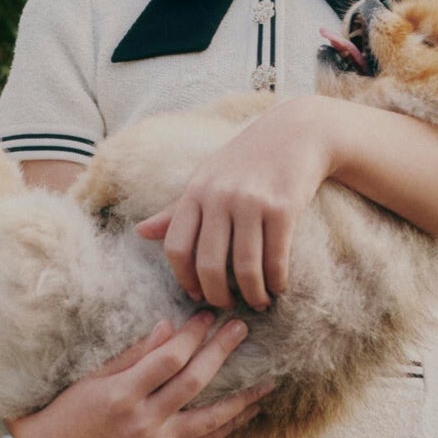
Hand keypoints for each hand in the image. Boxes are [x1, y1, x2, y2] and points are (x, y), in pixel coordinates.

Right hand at [8, 312, 269, 437]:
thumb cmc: (70, 407)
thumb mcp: (94, 376)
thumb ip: (134, 354)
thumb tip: (169, 327)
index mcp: (122, 396)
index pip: (169, 360)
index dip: (192, 335)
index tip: (207, 315)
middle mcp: (143, 422)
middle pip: (194, 382)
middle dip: (221, 352)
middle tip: (243, 329)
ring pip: (210, 419)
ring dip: (242, 398)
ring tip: (268, 380)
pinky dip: (228, 426)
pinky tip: (248, 412)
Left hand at [137, 96, 336, 312]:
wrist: (297, 132)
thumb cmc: (246, 160)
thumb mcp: (207, 178)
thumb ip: (176, 210)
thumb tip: (140, 232)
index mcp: (196, 192)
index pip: (176, 247)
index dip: (184, 278)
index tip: (196, 294)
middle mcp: (220, 197)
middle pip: (209, 264)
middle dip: (217, 295)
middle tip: (226, 305)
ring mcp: (252, 202)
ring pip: (245, 267)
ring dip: (252, 294)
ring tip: (258, 302)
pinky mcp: (283, 208)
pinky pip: (276, 258)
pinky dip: (276, 281)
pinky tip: (277, 286)